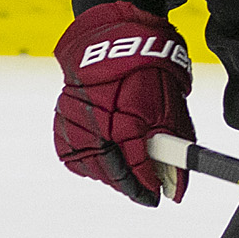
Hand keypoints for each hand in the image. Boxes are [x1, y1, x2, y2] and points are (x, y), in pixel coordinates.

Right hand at [53, 2, 193, 205]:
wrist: (113, 40)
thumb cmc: (146, 72)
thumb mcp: (170, 109)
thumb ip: (174, 151)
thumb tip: (177, 190)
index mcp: (126, 116)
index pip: (136, 165)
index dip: (147, 185)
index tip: (157, 197)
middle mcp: (96, 120)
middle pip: (111, 171)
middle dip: (129, 185)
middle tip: (144, 191)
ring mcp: (75, 120)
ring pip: (90, 168)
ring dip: (110, 176)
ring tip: (127, 175)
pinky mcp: (62, 119)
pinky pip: (72, 156)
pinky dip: (89, 164)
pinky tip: (105, 160)